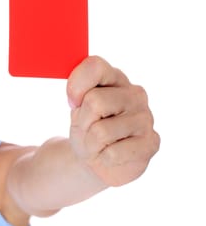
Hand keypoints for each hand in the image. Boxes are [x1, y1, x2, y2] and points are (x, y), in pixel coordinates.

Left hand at [66, 56, 159, 185]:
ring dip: (91, 143)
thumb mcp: (76, 106)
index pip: (95, 66)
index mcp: (115, 78)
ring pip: (101, 131)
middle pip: (95, 101)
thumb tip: (77, 95)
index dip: (76, 86)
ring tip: (99, 143)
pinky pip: (113, 153)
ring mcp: (146, 118)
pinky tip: (110, 154)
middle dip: (83, 121)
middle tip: (88, 128)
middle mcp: (135, 94)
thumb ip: (77, 90)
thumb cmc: (86, 127)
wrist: (96, 159)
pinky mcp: (151, 143)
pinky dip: (103, 158)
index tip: (73, 102)